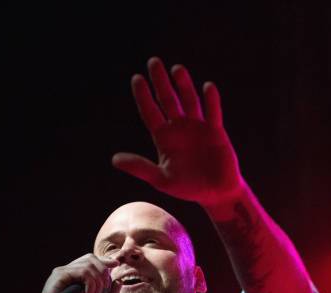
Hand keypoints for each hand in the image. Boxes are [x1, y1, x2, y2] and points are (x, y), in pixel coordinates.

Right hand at [38, 254, 120, 292]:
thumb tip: (119, 281)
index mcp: (75, 275)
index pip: (91, 260)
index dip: (104, 260)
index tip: (116, 264)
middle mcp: (68, 271)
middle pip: (91, 259)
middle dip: (103, 273)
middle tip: (104, 289)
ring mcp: (63, 272)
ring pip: (88, 265)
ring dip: (97, 282)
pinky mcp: (59, 276)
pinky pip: (81, 272)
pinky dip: (90, 283)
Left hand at [112, 56, 243, 206]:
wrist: (215, 193)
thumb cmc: (188, 188)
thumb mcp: (161, 179)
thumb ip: (140, 167)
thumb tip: (114, 160)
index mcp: (163, 138)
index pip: (150, 112)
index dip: (143, 96)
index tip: (137, 79)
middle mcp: (179, 128)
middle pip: (167, 100)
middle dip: (161, 82)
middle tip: (153, 62)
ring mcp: (198, 127)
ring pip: (189, 101)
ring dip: (183, 85)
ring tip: (176, 69)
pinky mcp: (216, 131)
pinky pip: (213, 112)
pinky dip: (211, 100)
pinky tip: (206, 87)